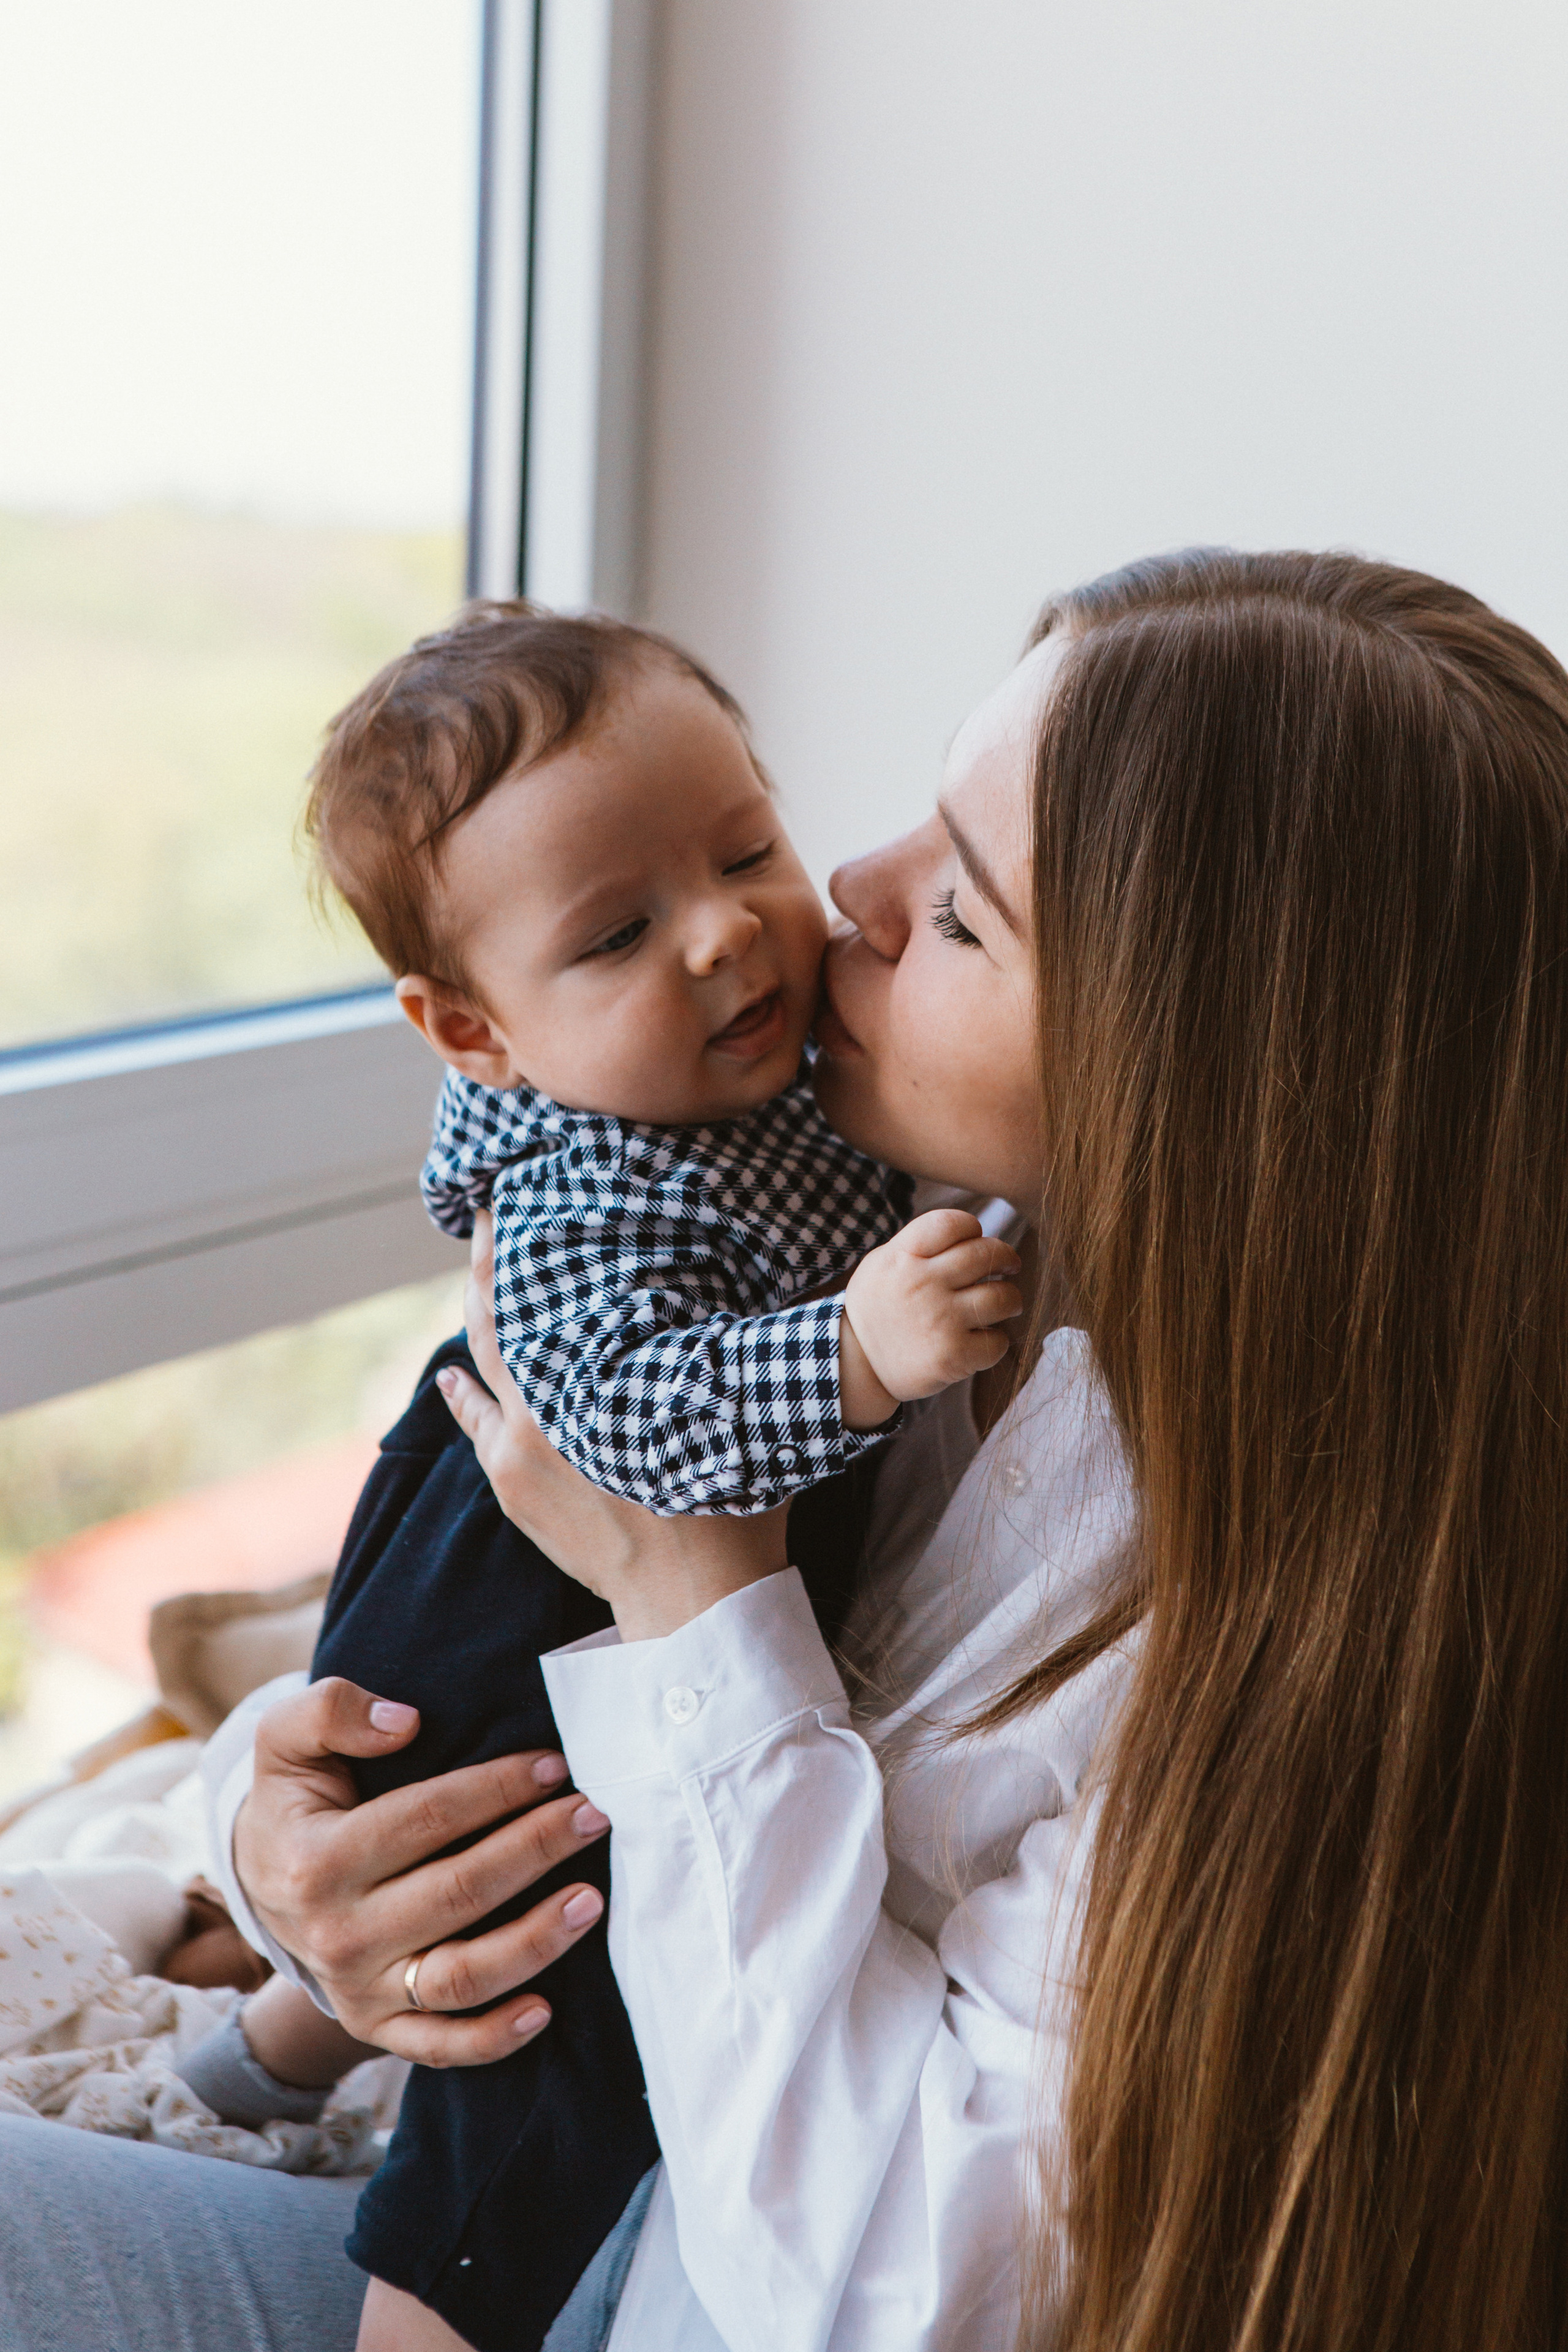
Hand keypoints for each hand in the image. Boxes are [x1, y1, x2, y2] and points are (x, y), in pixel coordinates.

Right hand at [232, 1675, 612, 2064]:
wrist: (264, 1883)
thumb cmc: (297, 1801)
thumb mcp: (286, 1740)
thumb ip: (331, 1710)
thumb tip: (403, 1721)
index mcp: (317, 1861)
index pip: (426, 1820)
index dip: (496, 1789)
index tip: (553, 1765)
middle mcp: (338, 1934)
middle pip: (460, 1892)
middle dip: (536, 1849)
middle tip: (592, 1815)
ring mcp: (360, 1989)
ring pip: (462, 1976)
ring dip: (536, 1940)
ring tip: (592, 1898)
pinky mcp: (379, 2027)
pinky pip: (442, 2047)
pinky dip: (495, 2037)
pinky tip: (546, 2009)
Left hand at [436, 1212, 787, 1640]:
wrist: (690, 1596)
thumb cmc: (727, 1501)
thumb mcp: (733, 1407)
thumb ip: (729, 1346)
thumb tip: (773, 1280)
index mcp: (597, 1376)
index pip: (542, 1290)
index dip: (522, 1242)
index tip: (513, 1196)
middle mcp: (545, 1404)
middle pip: (498, 1314)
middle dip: (488, 1261)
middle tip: (482, 1214)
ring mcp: (518, 1448)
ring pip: (483, 1365)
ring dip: (476, 1318)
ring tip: (473, 1275)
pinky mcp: (512, 1486)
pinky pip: (475, 1423)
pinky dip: (462, 1392)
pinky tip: (449, 1373)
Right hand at [840, 1208, 1022, 1427]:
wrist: (857, 1365)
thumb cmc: (878, 1309)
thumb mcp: (881, 1265)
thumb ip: (918, 1245)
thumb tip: (971, 1236)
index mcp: (903, 1257)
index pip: (951, 1223)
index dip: (972, 1227)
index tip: (975, 1239)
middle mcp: (922, 1284)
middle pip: (985, 1254)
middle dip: (1006, 1258)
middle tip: (1009, 1266)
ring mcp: (940, 1320)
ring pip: (1003, 1297)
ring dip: (1011, 1300)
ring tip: (1006, 1304)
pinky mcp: (953, 1355)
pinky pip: (997, 1341)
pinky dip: (997, 1341)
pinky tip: (985, 1339)